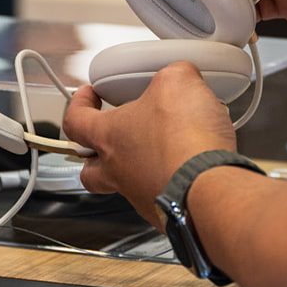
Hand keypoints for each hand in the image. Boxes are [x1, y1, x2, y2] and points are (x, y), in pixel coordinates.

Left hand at [62, 61, 236, 225]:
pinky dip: (169, 183)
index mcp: (109, 137)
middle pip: (89, 169)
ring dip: (136, 169)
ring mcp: (140, 196)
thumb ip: (174, 74)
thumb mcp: (178, 82)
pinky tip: (186, 171)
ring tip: (158, 153)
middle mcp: (118, 171)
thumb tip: (181, 74)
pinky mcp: (167, 213)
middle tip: (108, 141)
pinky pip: (159, 197)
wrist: (210, 189)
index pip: (75, 119)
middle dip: (94, 155)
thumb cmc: (184, 142)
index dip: (79, 104)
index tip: (88, 95)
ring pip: (125, 185)